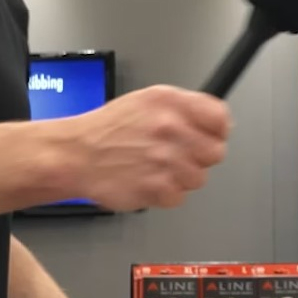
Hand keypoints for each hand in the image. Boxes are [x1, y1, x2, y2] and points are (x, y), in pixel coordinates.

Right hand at [68, 84, 230, 210]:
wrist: (76, 154)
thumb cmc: (109, 130)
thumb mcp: (147, 101)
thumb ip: (185, 108)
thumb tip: (219, 122)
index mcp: (170, 103)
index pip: (220, 118)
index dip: (218, 131)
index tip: (211, 136)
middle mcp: (169, 128)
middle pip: (216, 152)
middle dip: (200, 157)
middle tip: (180, 155)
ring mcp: (164, 159)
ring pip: (199, 178)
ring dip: (181, 177)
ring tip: (157, 168)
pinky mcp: (155, 187)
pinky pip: (179, 197)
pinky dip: (165, 194)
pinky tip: (148, 180)